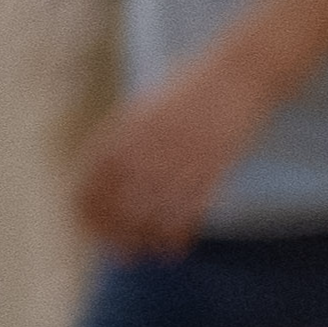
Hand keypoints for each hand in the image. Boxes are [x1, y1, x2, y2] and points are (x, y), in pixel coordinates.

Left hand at [75, 74, 267, 258]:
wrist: (241, 71)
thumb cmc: (192, 87)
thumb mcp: (146, 105)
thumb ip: (121, 139)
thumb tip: (102, 179)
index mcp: (126, 129)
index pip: (90, 184)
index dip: (87, 214)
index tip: (92, 231)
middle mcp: (148, 145)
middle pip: (118, 206)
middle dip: (115, 237)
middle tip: (122, 255)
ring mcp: (181, 156)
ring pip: (152, 215)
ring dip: (146, 241)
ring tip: (147, 255)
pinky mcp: (213, 166)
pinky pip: (188, 211)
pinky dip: (178, 234)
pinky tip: (176, 246)